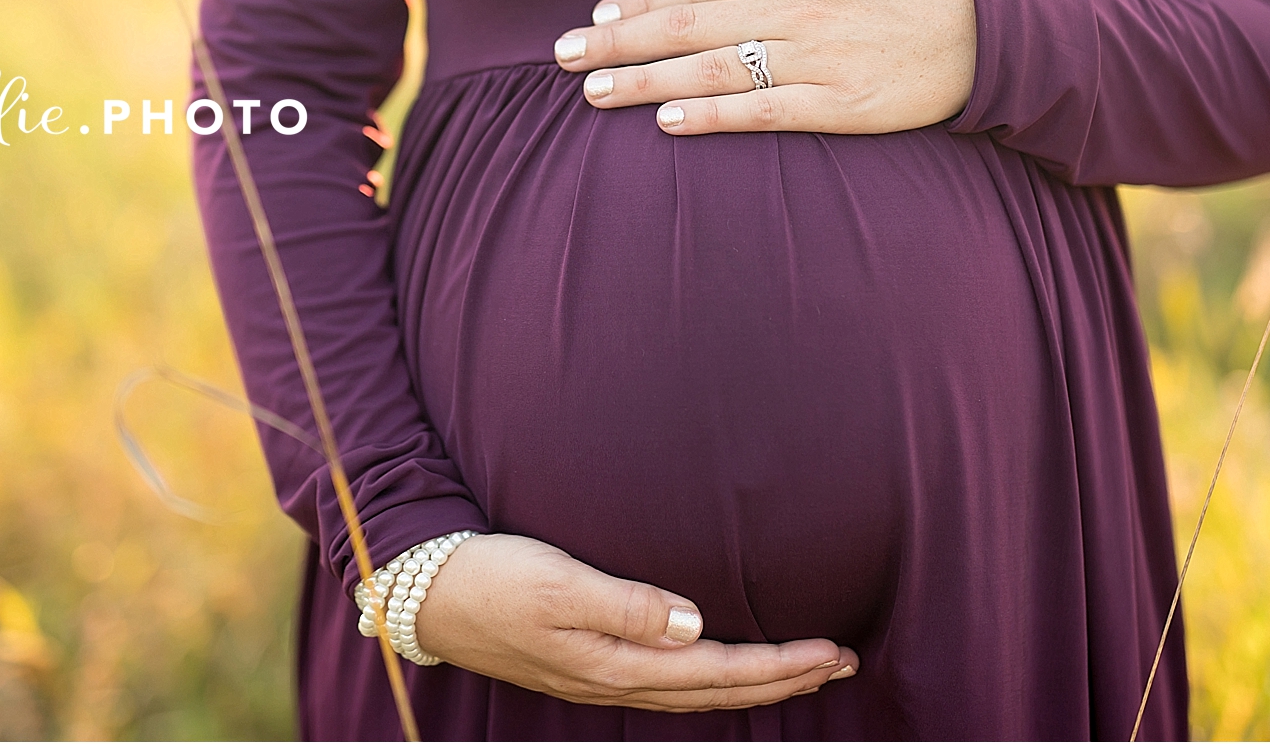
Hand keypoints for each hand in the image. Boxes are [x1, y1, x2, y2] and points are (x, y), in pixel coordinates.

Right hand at [412, 533, 858, 709]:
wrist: (427, 593)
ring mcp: (602, 677)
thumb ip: (628, 606)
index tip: (832, 651)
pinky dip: (713, 677)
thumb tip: (693, 623)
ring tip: (802, 668)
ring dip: (754, 680)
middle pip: (718, 690)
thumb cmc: (491, 579)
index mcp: (615, 664)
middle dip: (784, 679)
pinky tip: (723, 665)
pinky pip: (670, 682)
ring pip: (697, 690)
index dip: (779, 665)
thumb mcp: (558, 583)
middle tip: (842, 664)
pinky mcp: (589, 663)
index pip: (718, 672)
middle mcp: (615, 680)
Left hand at [552, 0, 976, 134]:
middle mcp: (798, 6)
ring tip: (595, 92)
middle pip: (689, 24)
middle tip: (563, 58)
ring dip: (646, 80)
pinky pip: (764, 111)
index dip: (639, 1)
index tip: (593, 18)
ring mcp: (819, 57)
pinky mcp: (843, 106)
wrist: (989, 27)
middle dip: (619, 42)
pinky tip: (667, 119)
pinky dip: (712, 114)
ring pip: (714, 68)